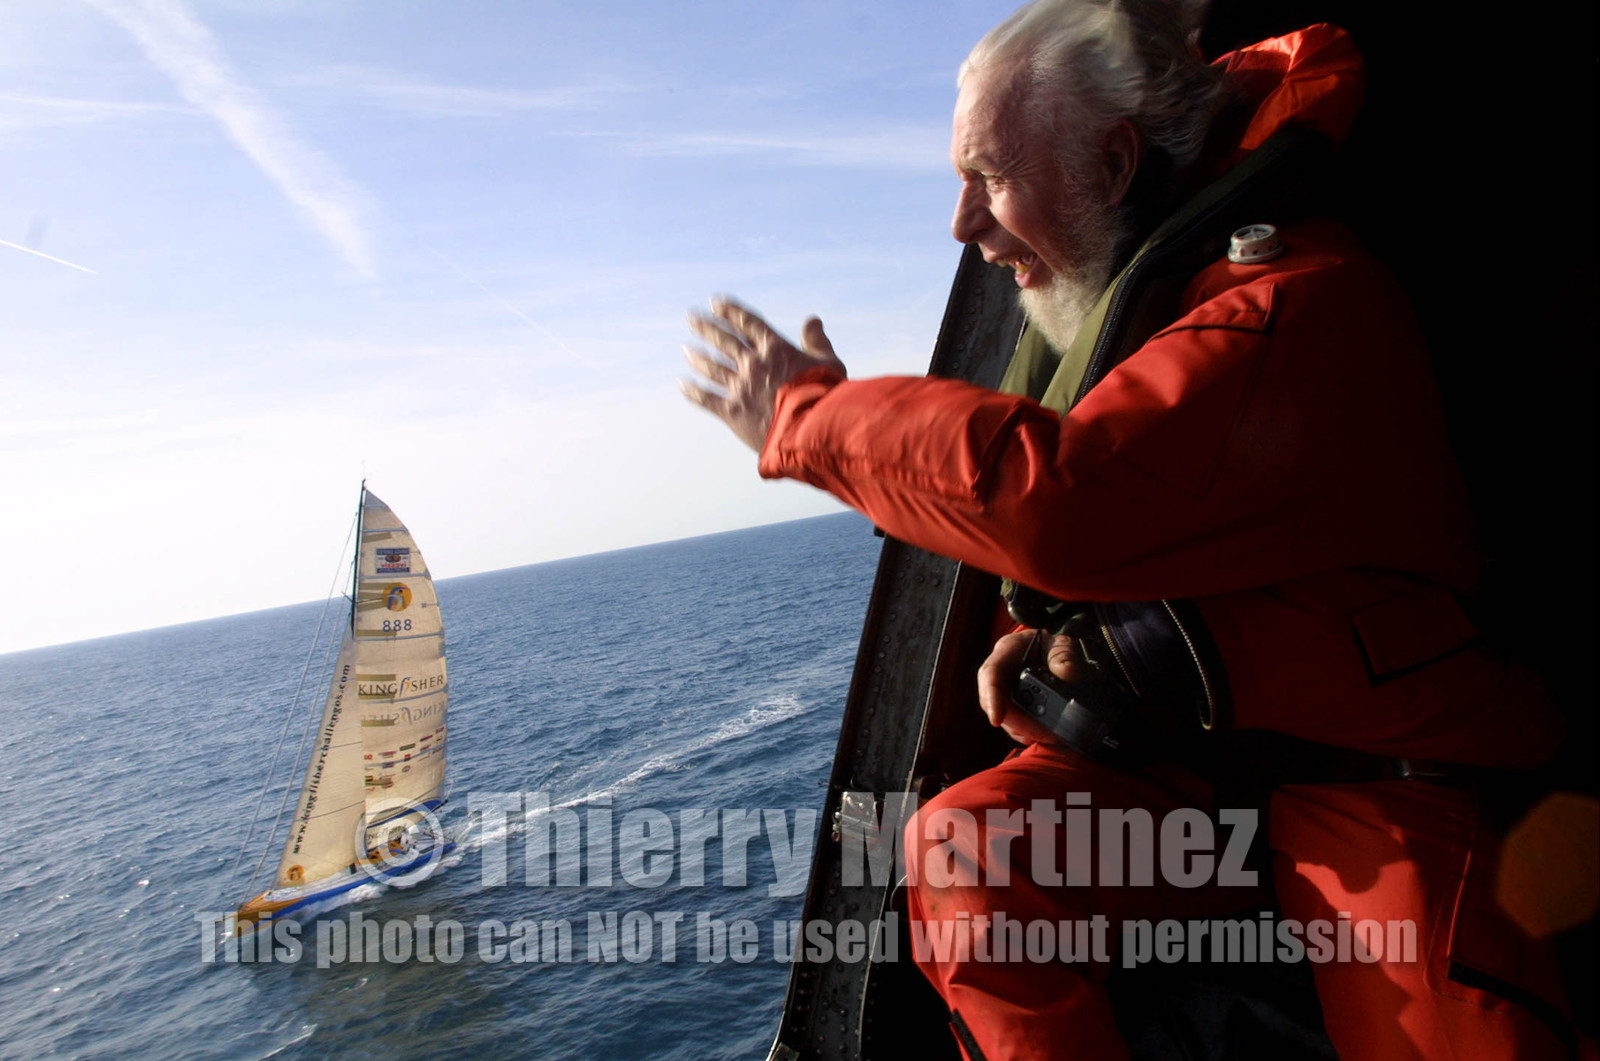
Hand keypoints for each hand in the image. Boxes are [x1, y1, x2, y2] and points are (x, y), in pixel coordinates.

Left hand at [681, 296, 846, 451]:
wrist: (811, 429)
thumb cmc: (824, 395)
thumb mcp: (829, 362)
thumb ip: (817, 341)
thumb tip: (812, 319)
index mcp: (775, 349)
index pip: (748, 323)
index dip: (730, 311)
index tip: (715, 303)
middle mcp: (753, 363)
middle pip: (723, 341)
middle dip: (706, 327)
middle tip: (691, 317)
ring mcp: (740, 387)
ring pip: (712, 367)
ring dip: (698, 357)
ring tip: (686, 349)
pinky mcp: (733, 411)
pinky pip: (707, 398)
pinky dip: (693, 391)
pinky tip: (682, 384)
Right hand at [977, 629, 1089, 746]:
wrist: (1052, 650)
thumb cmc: (1053, 645)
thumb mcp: (1061, 644)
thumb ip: (1064, 656)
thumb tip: (1065, 677)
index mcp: (1007, 651)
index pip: (992, 674)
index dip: (992, 698)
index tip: (996, 719)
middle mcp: (1000, 673)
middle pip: (994, 703)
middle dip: (1016, 722)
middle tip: (1043, 734)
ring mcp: (1004, 691)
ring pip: (1004, 717)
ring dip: (1024, 731)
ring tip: (1050, 737)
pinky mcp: (1013, 706)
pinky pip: (1014, 723)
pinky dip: (1029, 732)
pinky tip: (1046, 736)